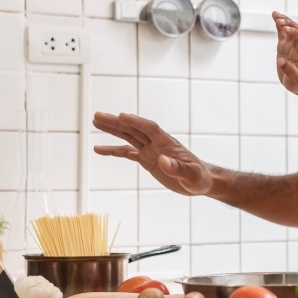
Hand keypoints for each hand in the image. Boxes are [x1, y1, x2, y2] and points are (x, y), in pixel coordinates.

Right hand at [92, 112, 212, 196]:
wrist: (200, 182)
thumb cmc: (199, 178)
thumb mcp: (192, 176)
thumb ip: (178, 169)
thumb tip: (163, 160)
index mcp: (168, 144)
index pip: (150, 128)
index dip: (137, 122)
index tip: (122, 115)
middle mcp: (157, 144)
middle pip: (134, 129)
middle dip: (117, 122)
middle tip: (98, 116)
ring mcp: (151, 150)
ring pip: (129, 137)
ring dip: (113, 130)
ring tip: (96, 122)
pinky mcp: (147, 160)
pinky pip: (127, 153)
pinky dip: (114, 150)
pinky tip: (99, 149)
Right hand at [274, 11, 297, 94]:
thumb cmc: (297, 83)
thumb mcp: (294, 80)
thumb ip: (288, 71)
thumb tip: (280, 61)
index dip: (295, 33)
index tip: (286, 29)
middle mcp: (296, 47)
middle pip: (296, 31)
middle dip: (289, 24)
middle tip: (279, 19)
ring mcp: (290, 45)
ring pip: (289, 29)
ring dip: (284, 21)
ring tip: (275, 14)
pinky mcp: (284, 46)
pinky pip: (282, 32)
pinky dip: (279, 24)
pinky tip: (274, 17)